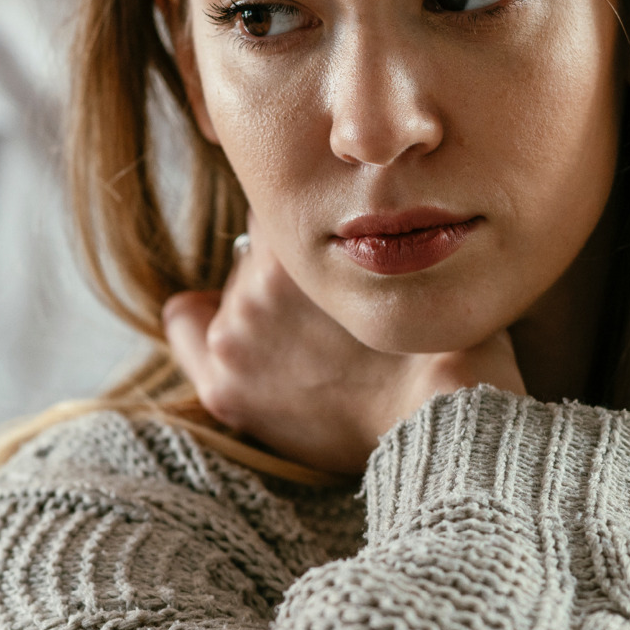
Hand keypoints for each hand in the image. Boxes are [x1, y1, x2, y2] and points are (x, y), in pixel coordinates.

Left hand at [162, 233, 523, 476]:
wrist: (437, 424)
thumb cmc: (440, 344)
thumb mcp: (411, 257)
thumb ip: (368, 228)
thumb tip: (353, 206)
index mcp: (299, 249)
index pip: (286, 205)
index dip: (317, 223)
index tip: (335, 245)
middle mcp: (254, 288)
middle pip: (260, 252)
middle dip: (289, 270)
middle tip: (329, 308)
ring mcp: (234, 338)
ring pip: (235, 288)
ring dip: (263, 304)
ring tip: (311, 342)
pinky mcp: (224, 387)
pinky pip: (189, 324)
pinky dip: (204, 322)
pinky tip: (245, 338)